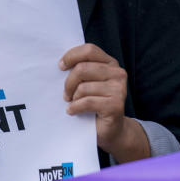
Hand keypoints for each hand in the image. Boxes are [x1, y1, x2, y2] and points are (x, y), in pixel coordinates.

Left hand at [60, 43, 146, 161]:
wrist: (111, 130)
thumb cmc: (95, 104)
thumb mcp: (88, 83)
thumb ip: (81, 70)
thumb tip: (60, 64)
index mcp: (110, 63)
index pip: (89, 50)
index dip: (72, 56)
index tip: (61, 67)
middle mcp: (118, 73)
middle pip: (82, 68)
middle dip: (68, 83)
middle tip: (65, 94)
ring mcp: (119, 89)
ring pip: (83, 87)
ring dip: (73, 98)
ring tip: (73, 103)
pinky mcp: (116, 105)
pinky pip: (87, 102)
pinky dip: (75, 108)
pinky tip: (73, 111)